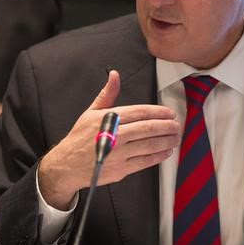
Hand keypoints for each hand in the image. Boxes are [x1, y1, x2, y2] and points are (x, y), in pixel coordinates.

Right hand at [38, 70, 181, 209]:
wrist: (67, 165)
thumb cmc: (80, 138)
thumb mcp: (91, 112)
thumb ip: (107, 94)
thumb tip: (114, 75)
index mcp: (107, 119)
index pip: (139, 112)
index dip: (158, 112)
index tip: (169, 113)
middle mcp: (113, 136)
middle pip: (147, 128)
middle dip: (166, 126)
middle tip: (176, 125)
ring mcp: (118, 154)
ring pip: (149, 145)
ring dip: (166, 140)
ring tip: (175, 137)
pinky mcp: (120, 169)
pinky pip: (144, 161)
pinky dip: (158, 156)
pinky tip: (166, 151)